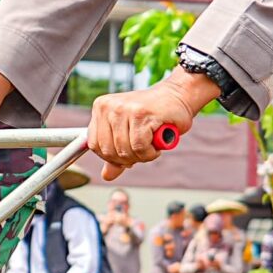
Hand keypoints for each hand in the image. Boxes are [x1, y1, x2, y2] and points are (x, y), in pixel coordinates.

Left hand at [87, 74, 211, 177]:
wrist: (178, 96)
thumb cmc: (154, 114)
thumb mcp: (130, 133)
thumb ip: (117, 153)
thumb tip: (106, 175)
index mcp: (101, 108)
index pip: (94, 145)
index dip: (111, 157)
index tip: (127, 155)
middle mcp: (108, 106)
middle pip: (108, 151)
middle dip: (127, 159)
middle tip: (142, 152)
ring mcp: (124, 109)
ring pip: (124, 150)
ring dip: (141, 157)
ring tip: (151, 146)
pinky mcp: (141, 114)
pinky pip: (139, 147)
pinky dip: (150, 153)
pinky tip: (157, 145)